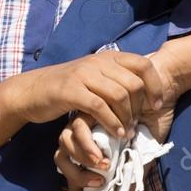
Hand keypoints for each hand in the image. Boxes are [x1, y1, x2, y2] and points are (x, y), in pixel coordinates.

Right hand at [10, 51, 163, 137]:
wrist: (33, 90)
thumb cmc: (68, 87)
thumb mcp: (95, 76)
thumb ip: (116, 77)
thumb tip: (146, 86)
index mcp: (107, 57)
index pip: (143, 65)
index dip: (155, 85)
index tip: (157, 105)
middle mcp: (97, 61)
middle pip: (133, 83)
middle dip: (140, 107)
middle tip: (136, 123)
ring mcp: (84, 74)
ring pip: (119, 95)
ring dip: (127, 117)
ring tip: (126, 132)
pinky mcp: (71, 90)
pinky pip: (99, 106)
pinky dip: (111, 122)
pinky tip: (115, 133)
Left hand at [55, 99, 174, 190]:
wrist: (160, 93)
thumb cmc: (151, 123)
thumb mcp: (142, 154)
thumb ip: (130, 173)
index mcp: (90, 145)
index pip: (71, 168)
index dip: (74, 188)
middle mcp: (84, 133)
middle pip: (61, 156)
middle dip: (74, 177)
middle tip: (96, 184)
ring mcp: (84, 119)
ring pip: (65, 142)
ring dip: (81, 160)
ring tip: (103, 167)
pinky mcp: (89, 107)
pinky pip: (78, 127)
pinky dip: (88, 144)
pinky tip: (106, 154)